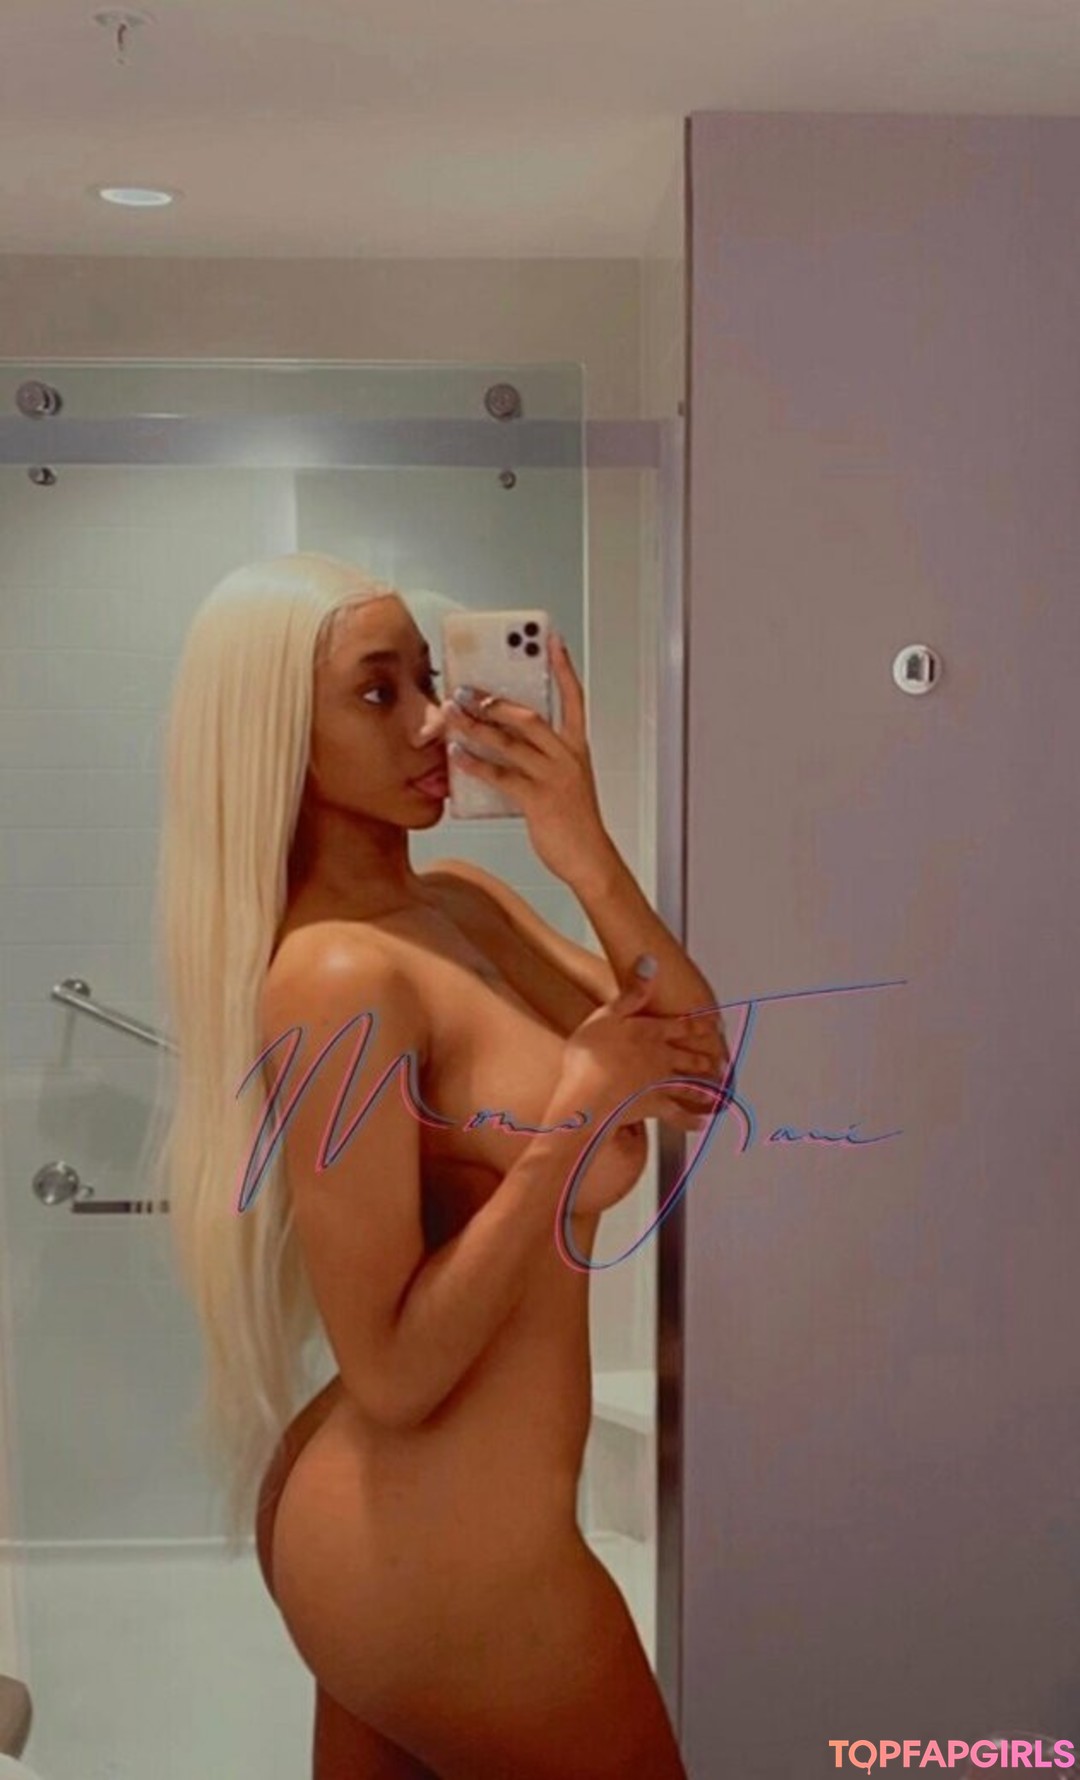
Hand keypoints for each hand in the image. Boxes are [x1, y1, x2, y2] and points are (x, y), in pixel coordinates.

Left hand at [443, 631, 611, 884]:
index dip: (563, 668)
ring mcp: (554, 777)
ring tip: (451, 716)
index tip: (551, 640)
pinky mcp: (539, 800)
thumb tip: (501, 743)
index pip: (573, 698)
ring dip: (475, 727)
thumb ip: (540, 759)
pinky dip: (475, 764)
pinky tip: (457, 757)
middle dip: (493, 701)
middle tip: (465, 690)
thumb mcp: (565, 782)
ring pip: (510, 742)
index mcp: (576, 749)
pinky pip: (501, 775)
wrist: (590, 859)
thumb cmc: (574, 822)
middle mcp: (567, 757)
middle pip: (529, 716)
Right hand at [536, 958, 727, 1217]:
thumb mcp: (606, 1015)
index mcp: (650, 1033)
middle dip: (707, 1057)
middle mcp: (661, 1058)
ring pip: (690, 1083)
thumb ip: (631, 992)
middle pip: (690, 1056)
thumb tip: (650, 963)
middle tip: (721, 1060)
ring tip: (718, 1087)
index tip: (716, 1023)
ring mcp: (660, 1084)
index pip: (681, 1025)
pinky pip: (678, 1114)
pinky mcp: (654, 1108)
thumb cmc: (591, 1056)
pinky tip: (701, 1123)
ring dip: (706, 1085)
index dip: (700, 1023)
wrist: (588, 1097)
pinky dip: (691, 1120)